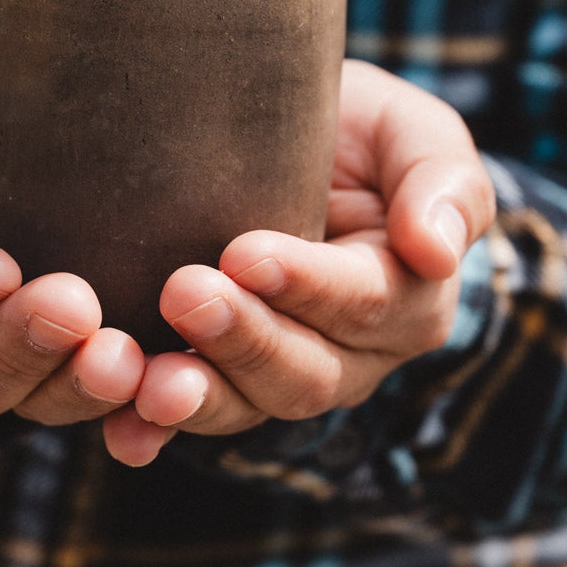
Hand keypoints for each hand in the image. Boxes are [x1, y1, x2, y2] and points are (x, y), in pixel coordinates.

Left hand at [103, 61, 495, 465]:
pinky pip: (186, 422)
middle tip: (184, 292)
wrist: (286, 148)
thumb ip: (444, 184)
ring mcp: (278, 380)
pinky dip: (150, 432)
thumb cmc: (359, 134)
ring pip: (246, 408)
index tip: (245, 253)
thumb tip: (438, 250)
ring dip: (196, 396)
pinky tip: (122, 431)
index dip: (307, 286)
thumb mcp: (414, 134)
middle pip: (304, 372)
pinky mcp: (216, 385)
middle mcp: (350, 359)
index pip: (365, 304)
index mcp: (407, 300)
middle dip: (243, 339)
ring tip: (148, 378)